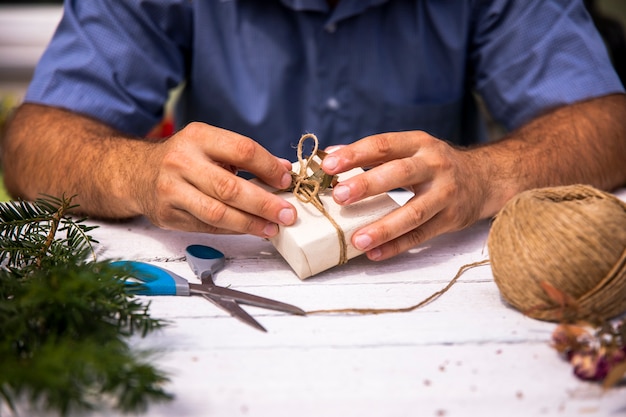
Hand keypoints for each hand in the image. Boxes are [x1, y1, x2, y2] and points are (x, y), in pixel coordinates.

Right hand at [137, 122, 296, 236]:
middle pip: (230, 187)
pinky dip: (233, 230)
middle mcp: (181, 162)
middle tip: (288, 214)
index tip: (287, 180)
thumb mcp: (211, 145)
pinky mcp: (168, 215)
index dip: (269, 167)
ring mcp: (171, 190)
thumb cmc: (184, 158)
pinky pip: (207, 227)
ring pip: (218, 213)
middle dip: (264, 203)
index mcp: (198, 137)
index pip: (242, 150)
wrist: (136, 173)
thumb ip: (246, 156)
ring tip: (273, 228)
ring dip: (251, 223)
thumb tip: (284, 170)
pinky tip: (251, 230)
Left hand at [321, 131, 487, 260]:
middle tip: (340, 196)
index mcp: (418, 144)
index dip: (355, 154)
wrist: (484, 178)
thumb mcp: (410, 148)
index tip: (329, 165)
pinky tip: (375, 253)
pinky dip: (397, 246)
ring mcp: (445, 193)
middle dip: (368, 185)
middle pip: (400, 174)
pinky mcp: (451, 218)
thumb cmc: (433, 164)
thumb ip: (373, 153)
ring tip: (357, 239)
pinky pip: (421, 235)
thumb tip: (330, 154)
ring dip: (383, 227)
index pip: (383, 145)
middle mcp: (434, 165)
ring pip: (413, 212)